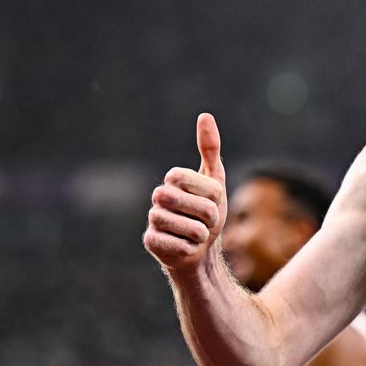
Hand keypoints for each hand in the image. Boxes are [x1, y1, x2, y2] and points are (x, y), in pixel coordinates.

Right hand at [143, 113, 227, 269]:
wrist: (198, 247)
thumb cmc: (207, 211)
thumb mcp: (215, 178)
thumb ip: (210, 148)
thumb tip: (205, 116)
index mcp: (174, 177)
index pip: (207, 185)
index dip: (215, 196)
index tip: (211, 200)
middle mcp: (159, 195)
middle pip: (201, 207)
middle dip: (212, 217)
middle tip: (206, 220)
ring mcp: (152, 218)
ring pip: (192, 229)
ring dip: (202, 235)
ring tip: (196, 234)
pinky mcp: (150, 241)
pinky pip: (182, 247)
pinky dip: (191, 249)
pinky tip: (184, 246)